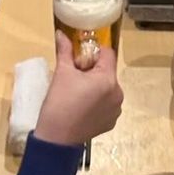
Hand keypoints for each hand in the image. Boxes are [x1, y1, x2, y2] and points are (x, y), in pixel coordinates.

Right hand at [35, 32, 123, 146]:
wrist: (56, 141)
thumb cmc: (59, 103)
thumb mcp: (62, 73)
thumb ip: (65, 51)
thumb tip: (61, 33)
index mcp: (108, 79)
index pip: (107, 53)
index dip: (94, 51)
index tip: (79, 57)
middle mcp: (117, 93)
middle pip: (108, 71)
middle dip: (93, 69)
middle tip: (75, 75)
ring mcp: (115, 110)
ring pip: (108, 87)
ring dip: (96, 85)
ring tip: (77, 92)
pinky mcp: (110, 122)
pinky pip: (107, 103)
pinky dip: (98, 101)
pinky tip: (82, 106)